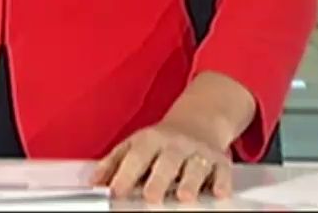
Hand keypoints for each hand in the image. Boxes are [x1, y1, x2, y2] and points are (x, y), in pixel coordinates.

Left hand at [92, 118, 232, 203]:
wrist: (200, 120)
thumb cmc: (162, 141)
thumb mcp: (135, 145)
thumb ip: (114, 163)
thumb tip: (94, 182)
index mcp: (150, 140)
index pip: (136, 157)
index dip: (125, 174)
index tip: (116, 191)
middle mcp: (175, 145)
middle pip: (167, 161)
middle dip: (159, 179)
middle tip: (151, 197)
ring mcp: (198, 152)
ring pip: (195, 166)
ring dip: (190, 181)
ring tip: (184, 196)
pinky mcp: (219, 161)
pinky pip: (222, 171)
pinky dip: (221, 182)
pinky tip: (218, 192)